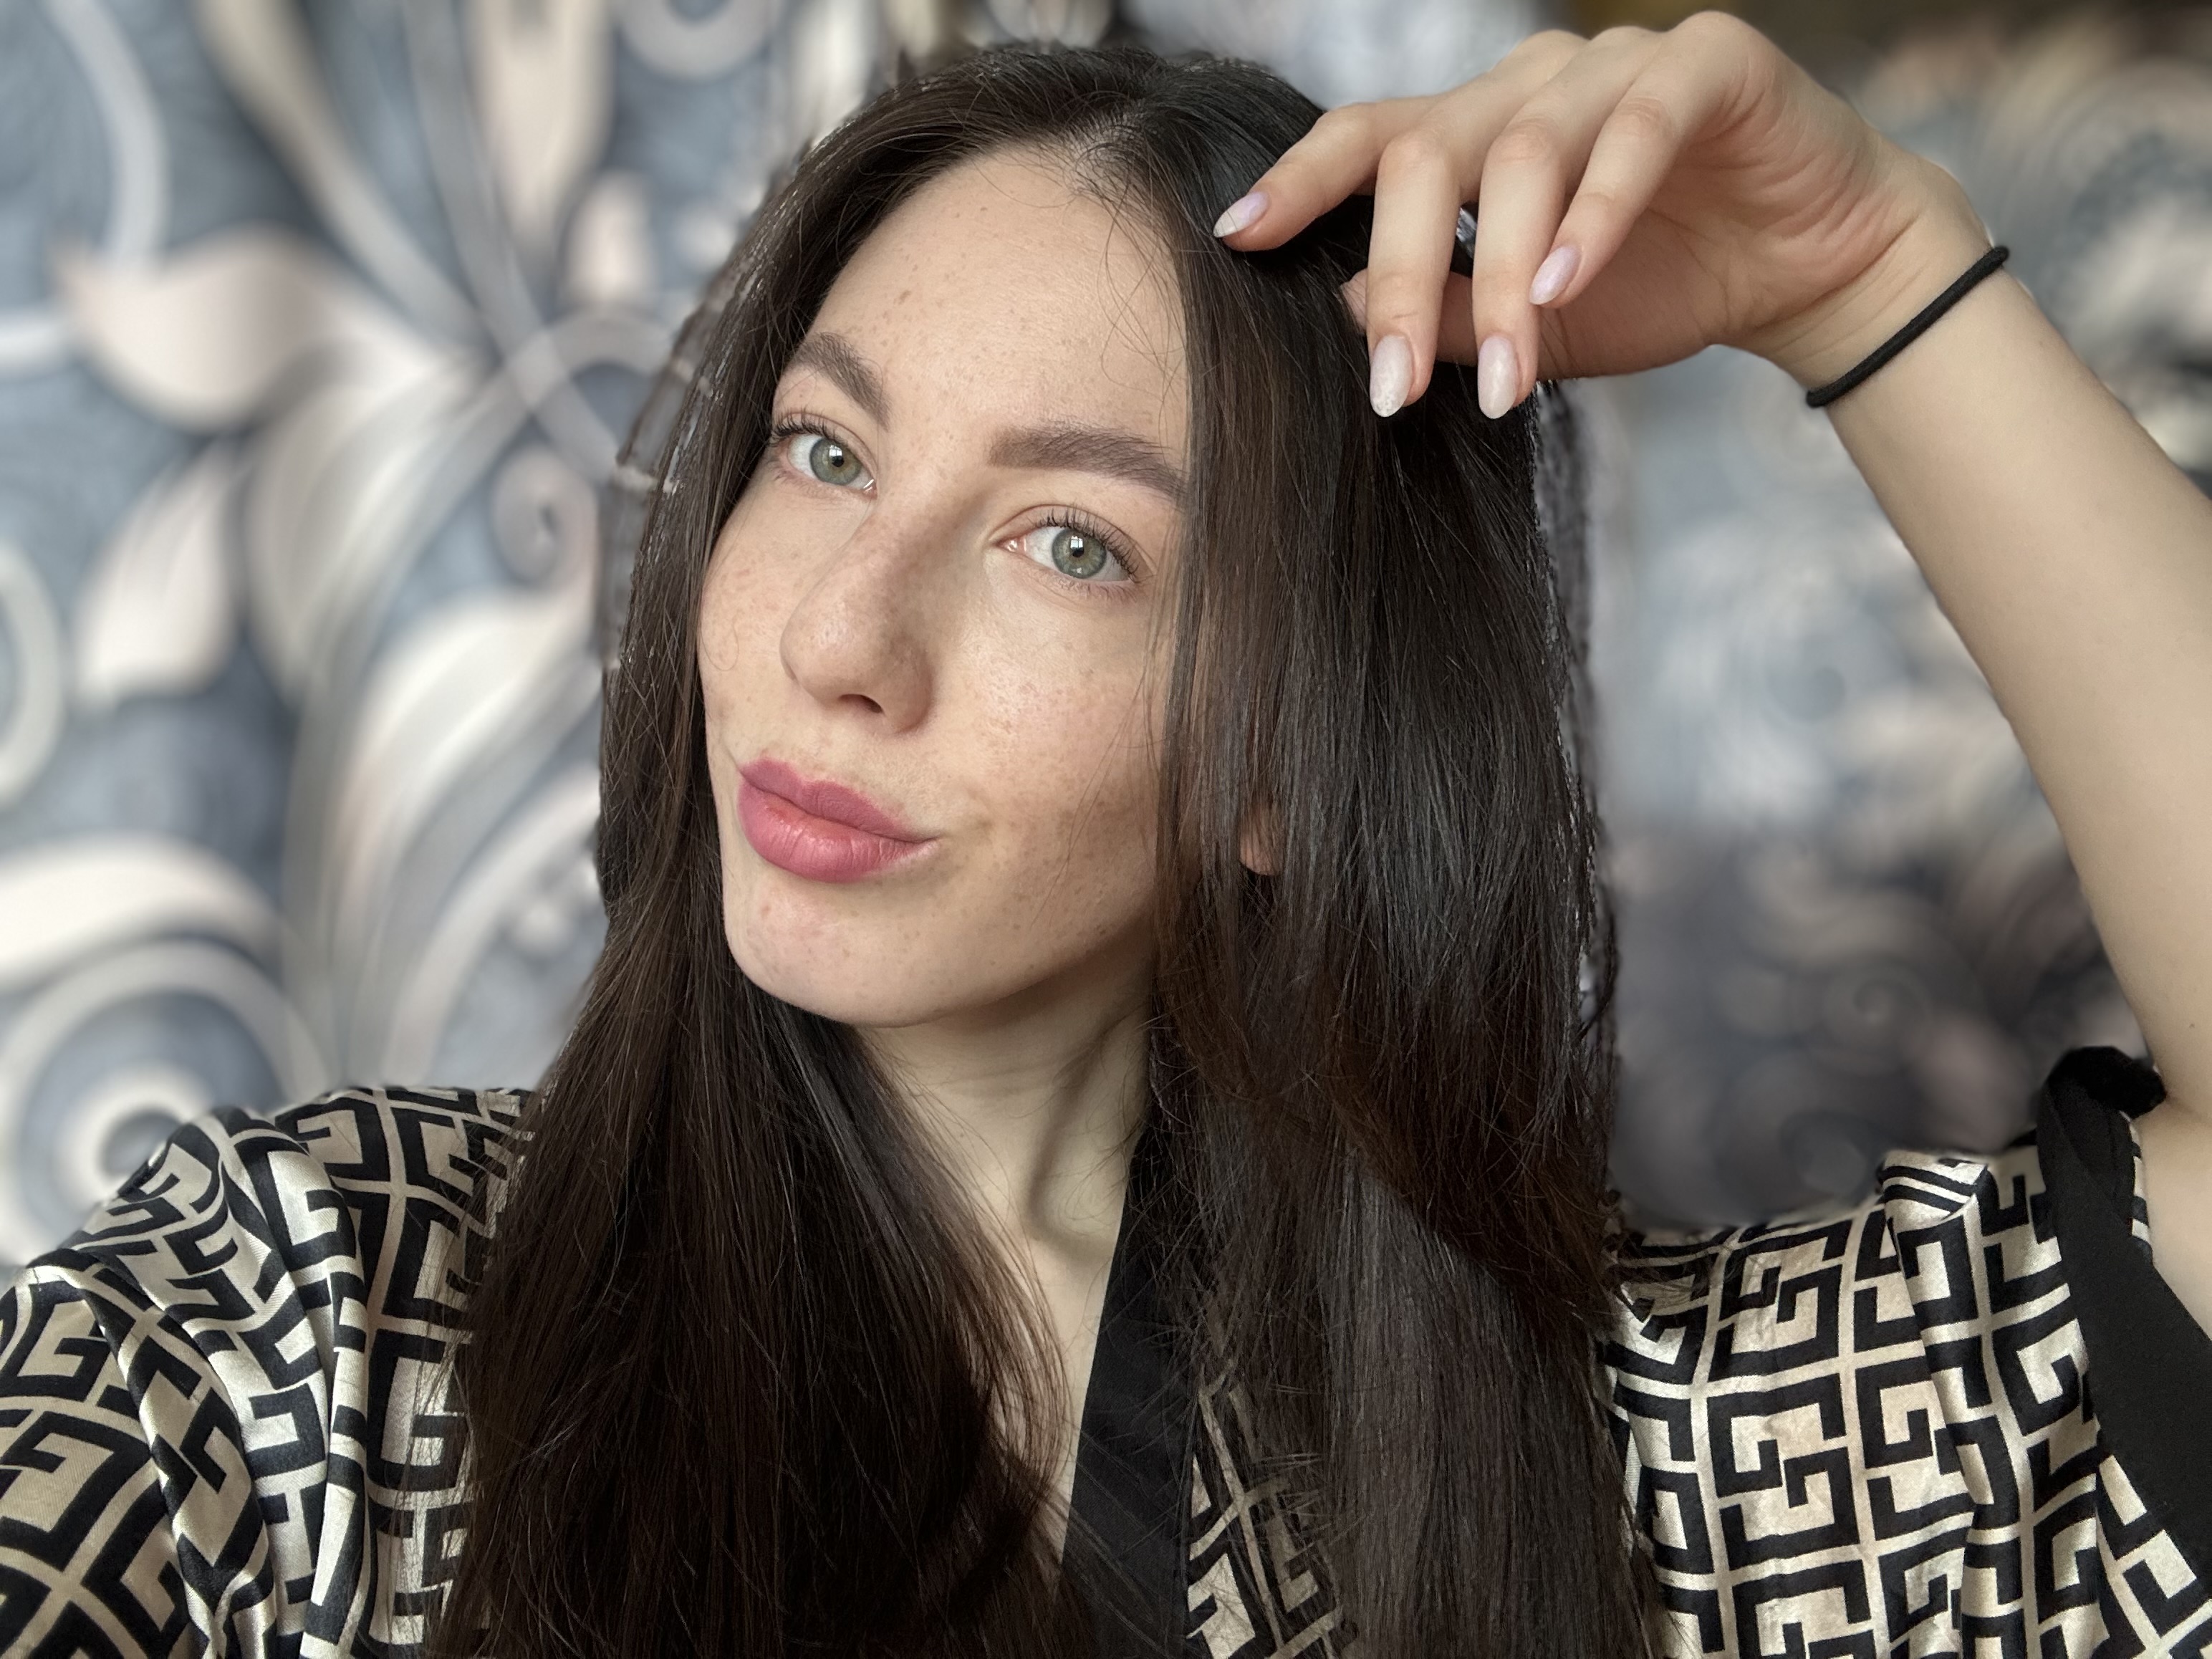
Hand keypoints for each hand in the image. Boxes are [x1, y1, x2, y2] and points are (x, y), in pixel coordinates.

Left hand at [1212, 13, 1991, 415]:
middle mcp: (1533, 81)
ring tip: (1503, 373)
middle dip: (1395, 278)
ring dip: (1501, 277)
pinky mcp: (1708, 63)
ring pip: (1524, 153)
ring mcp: (1616, 64)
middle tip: (1387, 390)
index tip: (1239, 239)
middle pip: (1425, 154)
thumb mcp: (1531, 326)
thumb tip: (1337, 321)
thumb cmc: (1658, 286)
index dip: (1299, 181)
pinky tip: (1566, 284)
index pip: (1367, 138)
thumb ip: (1441, 317)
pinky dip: (1594, 213)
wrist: (1807, 271)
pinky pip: (1635, 130)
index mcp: (1479, 129)